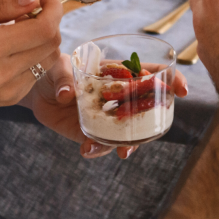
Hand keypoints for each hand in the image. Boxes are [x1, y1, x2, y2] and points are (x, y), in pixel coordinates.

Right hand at [0, 0, 61, 111]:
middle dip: (49, 22)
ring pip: (49, 60)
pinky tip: (12, 48)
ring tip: (18, 29)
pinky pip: (37, 74)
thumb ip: (0, 8)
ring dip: (44, 40)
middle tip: (29, 10)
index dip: (52, 8)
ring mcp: (6, 91)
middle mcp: (1, 74)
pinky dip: (34, 57)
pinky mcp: (7, 99)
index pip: (44, 28)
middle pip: (52, 43)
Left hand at [23, 53, 188, 159]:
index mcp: (121, 73)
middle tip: (148, 132)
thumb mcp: (59, 66)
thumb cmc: (54, 69)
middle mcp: (120, 96)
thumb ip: (64, 78)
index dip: (172, 80)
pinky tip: (87, 150)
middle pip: (147, 108)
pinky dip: (97, 150)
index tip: (182, 90)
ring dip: (129, 144)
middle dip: (153, 122)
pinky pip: (101, 144)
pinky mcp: (92, 131)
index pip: (154, 73)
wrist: (36, 89)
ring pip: (129, 132)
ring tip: (122, 152)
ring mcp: (109, 116)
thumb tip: (67, 94)